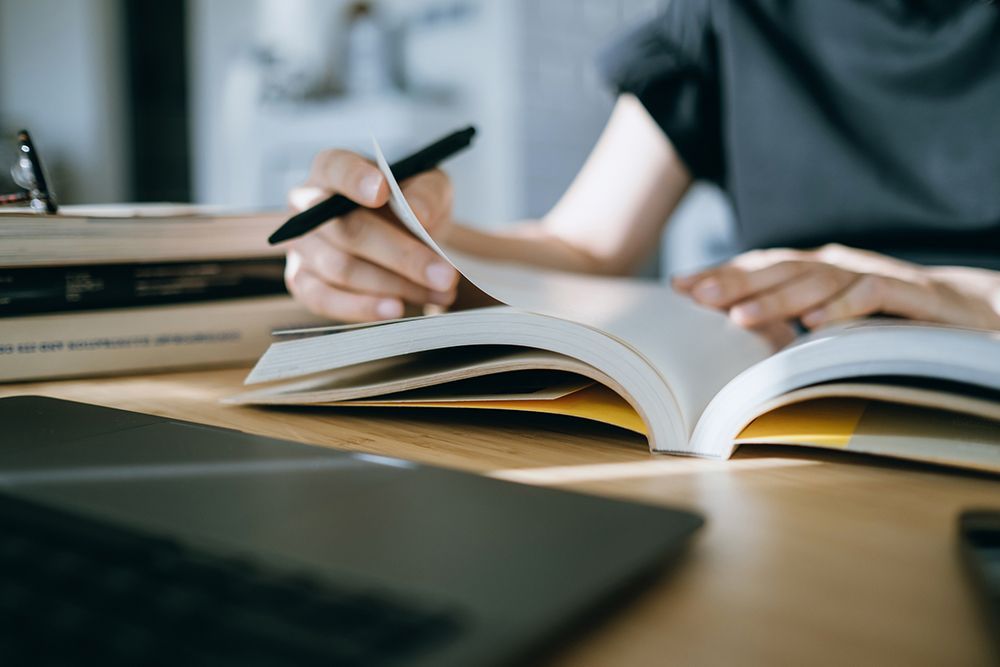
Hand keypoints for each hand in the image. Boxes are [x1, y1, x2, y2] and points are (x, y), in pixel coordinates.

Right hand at [283, 150, 458, 321]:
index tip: (383, 192)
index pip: (335, 168)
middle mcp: (306, 205)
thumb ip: (427, 192)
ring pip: (341, 269)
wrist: (397, 238)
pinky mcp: (301, 281)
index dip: (355, 180)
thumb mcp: (428, 186)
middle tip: (444, 275)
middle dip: (400, 255)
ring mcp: (300, 245)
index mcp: (331, 170)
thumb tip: (419, 213)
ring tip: (439, 293)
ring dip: (394, 286)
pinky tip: (396, 309)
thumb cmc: (407, 205)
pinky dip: (362, 307)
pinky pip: (323, 299)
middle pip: (347, 230)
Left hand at [673, 244, 999, 330]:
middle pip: (780, 268)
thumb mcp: (831, 317)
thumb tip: (734, 330)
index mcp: (817, 268)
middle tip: (695, 295)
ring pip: (818, 281)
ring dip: (777, 300)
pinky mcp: (910, 294)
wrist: (968, 312)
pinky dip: (842, 308)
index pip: (761, 266)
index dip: (722, 274)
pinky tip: (813, 325)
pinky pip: (872, 296)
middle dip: (735, 281)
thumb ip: (790, 318)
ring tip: (740, 318)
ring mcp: (873, 275)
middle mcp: (839, 265)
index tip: (679, 286)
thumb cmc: (888, 318)